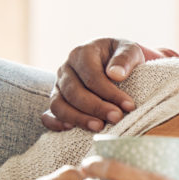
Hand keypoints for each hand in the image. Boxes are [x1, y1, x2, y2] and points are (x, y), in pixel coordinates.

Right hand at [41, 38, 178, 132]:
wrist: (115, 62)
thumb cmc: (123, 57)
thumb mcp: (130, 50)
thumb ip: (125, 58)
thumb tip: (115, 74)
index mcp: (82, 53)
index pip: (91, 75)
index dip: (109, 92)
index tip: (128, 105)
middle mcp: (66, 68)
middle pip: (74, 92)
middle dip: (96, 108)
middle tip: (116, 118)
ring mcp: (58, 85)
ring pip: (59, 104)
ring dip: (78, 118)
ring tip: (99, 127)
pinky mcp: (57, 100)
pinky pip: (48, 113)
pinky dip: (55, 122)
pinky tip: (70, 129)